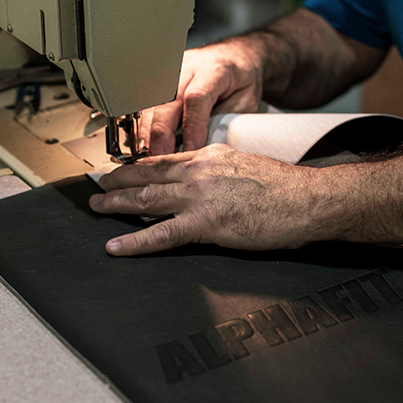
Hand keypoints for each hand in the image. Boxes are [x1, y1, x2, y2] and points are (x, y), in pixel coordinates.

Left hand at [89, 144, 329, 255]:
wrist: (306, 199)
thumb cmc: (283, 188)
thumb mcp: (244, 166)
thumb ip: (219, 171)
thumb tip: (208, 181)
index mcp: (208, 156)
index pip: (163, 159)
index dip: (136, 165)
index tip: (120, 169)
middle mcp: (198, 171)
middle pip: (147, 175)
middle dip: (117, 181)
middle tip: (97, 187)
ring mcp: (199, 196)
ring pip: (146, 199)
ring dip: (116, 204)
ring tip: (97, 208)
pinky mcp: (205, 223)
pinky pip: (161, 234)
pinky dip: (134, 241)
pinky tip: (116, 246)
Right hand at [143, 41, 262, 154]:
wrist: (233, 58)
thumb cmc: (240, 82)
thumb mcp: (245, 102)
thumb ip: (226, 123)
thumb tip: (208, 152)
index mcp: (214, 70)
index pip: (197, 98)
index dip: (192, 127)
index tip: (191, 150)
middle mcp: (187, 69)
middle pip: (166, 102)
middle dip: (161, 134)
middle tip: (162, 159)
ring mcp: (169, 75)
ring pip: (151, 106)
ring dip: (148, 134)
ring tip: (151, 158)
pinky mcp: (159, 84)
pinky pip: (146, 108)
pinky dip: (144, 129)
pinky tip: (146, 147)